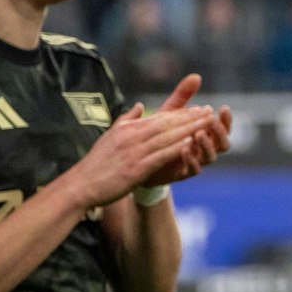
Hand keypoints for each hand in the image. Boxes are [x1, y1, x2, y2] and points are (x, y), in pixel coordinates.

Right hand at [62, 100, 221, 209]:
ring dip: (190, 130)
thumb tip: (141, 105)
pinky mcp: (136, 168)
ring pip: (168, 137)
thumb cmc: (97, 163)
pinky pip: (161, 156)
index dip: (183, 113)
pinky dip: (178, 148)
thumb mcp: (111, 135)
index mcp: (129, 128)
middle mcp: (132, 136)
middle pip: (168, 124)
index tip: (201, 108)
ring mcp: (134, 152)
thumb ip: (127, 120)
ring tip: (208, 124)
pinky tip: (193, 144)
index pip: (161, 118)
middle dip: (191, 117)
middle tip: (211, 112)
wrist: (81, 185)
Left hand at [134, 74, 232, 185]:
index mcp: (204, 134)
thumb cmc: (158, 135)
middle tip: (212, 120)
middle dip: (220, 132)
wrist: (139, 160)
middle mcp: (204, 149)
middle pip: (223, 144)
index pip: (222, 128)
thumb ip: (183, 97)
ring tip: (198, 133)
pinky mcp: (182, 173)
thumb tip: (196, 76)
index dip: (226, 120)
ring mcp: (195, 162)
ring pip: (211, 157)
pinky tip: (184, 148)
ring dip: (206, 145)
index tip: (223, 108)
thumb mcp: (169, 113)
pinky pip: (193, 170)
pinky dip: (191, 159)